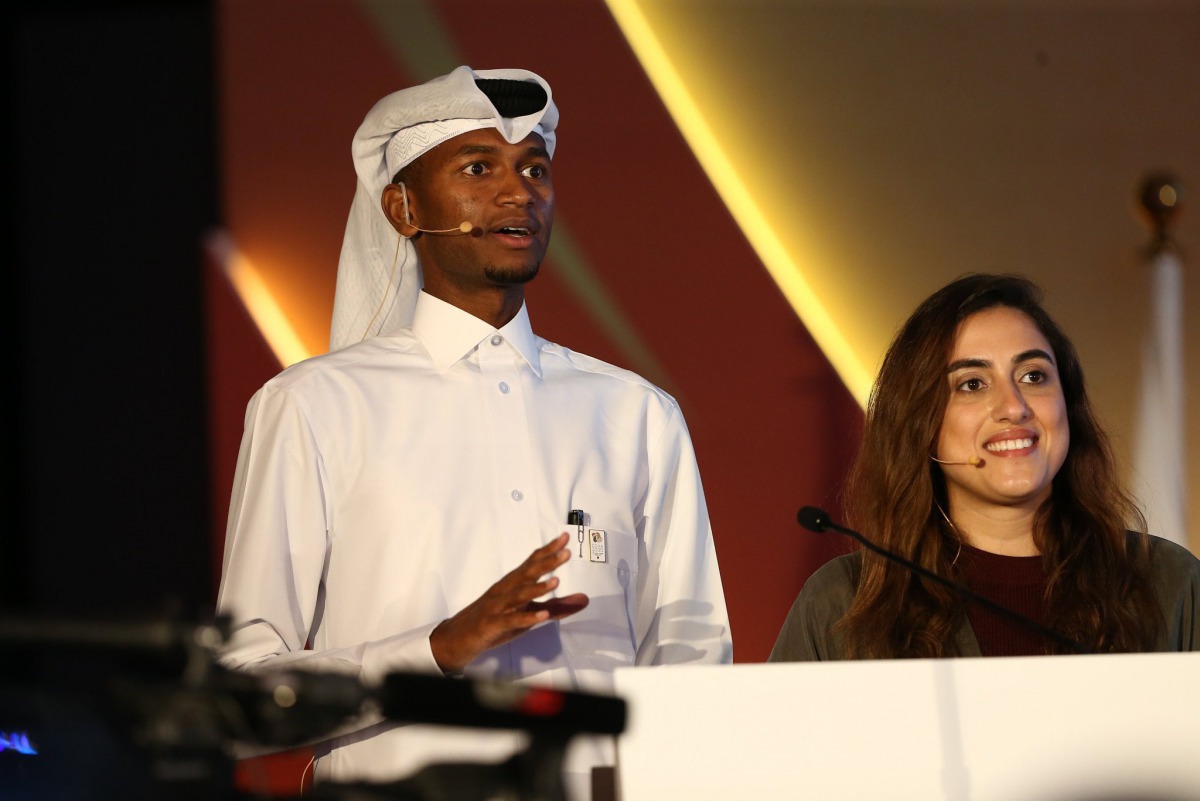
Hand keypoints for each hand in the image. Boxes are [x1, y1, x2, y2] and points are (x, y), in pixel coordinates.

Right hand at [430, 532, 588, 673]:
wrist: (459, 636)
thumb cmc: (495, 620)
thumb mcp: (529, 612)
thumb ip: (557, 606)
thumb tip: (584, 599)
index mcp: (513, 583)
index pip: (532, 563)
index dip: (549, 550)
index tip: (565, 538)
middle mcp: (505, 590)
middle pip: (527, 573)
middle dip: (546, 562)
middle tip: (565, 552)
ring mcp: (498, 607)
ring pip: (519, 595)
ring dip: (537, 588)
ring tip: (556, 581)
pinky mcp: (494, 624)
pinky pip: (512, 620)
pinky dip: (527, 617)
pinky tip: (542, 615)